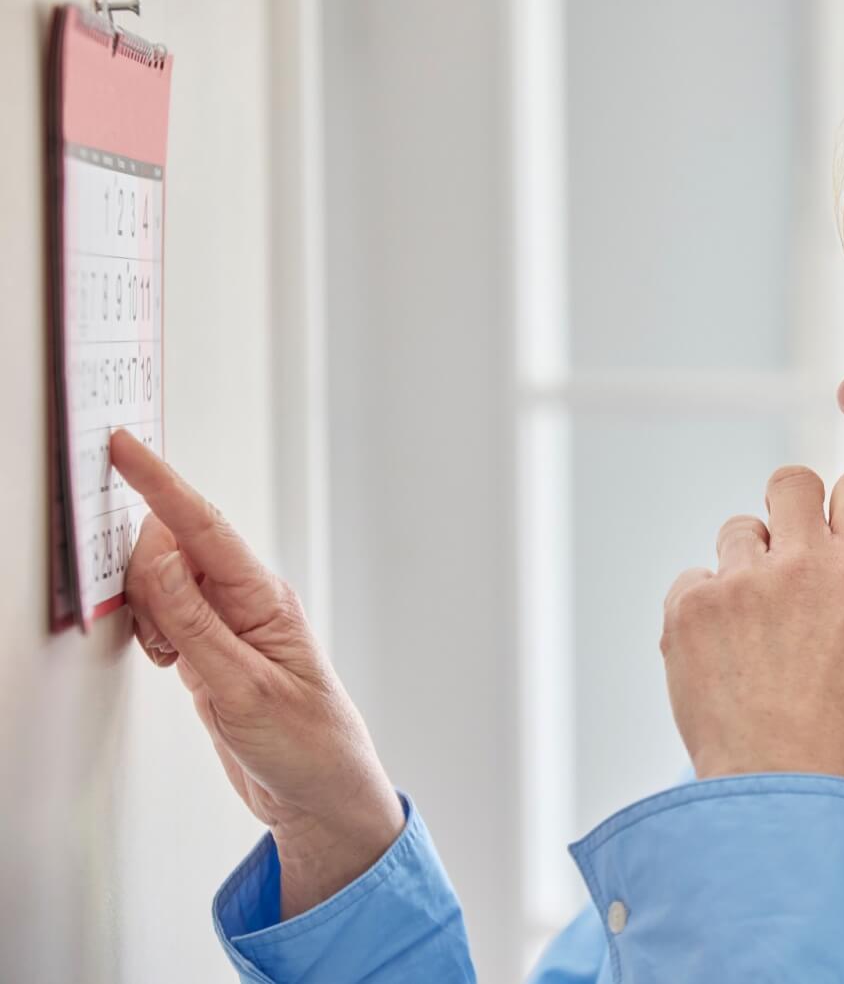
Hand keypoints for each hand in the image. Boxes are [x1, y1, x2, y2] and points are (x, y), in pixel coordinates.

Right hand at [109, 429, 404, 918]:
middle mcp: (247, 602)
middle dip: (145, 576)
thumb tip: (156, 551)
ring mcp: (229, 626)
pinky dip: (154, 635)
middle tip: (160, 632)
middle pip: (174, 552)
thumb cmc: (304, 744)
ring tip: (174, 662)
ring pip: (163, 587)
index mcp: (264, 598)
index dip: (160, 484)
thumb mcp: (241, 686)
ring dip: (149, 614)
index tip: (125, 446)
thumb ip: (191, 619)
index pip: (203, 527)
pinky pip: (167, 619)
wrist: (319, 795)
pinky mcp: (213, 651)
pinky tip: (170, 666)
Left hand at [662, 466, 843, 781]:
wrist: (774, 787)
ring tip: (752, 624)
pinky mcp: (688, 606)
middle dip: (791, 508)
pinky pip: (695, 578)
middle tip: (787, 551)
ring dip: (746, 566)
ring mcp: (738, 583)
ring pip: (739, 530)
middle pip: (790, 481)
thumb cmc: (838, 731)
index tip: (839, 528)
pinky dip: (705, 608)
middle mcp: (800, 565)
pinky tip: (721, 652)